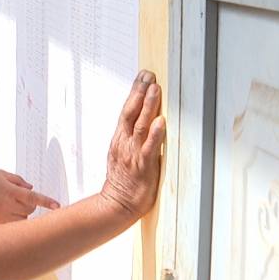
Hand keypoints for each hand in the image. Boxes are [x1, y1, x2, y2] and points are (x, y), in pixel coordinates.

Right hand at [0, 170, 59, 225]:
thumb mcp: (0, 174)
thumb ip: (17, 180)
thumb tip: (30, 187)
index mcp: (10, 191)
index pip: (33, 197)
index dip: (46, 202)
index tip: (57, 206)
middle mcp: (8, 205)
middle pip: (30, 209)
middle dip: (30, 204)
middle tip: (21, 199)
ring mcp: (3, 216)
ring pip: (23, 218)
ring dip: (23, 212)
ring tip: (12, 206)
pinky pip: (14, 225)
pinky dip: (15, 219)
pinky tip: (8, 213)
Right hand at [98, 70, 166, 219]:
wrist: (117, 205)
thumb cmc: (123, 182)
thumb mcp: (123, 155)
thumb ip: (131, 139)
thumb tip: (144, 123)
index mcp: (120, 140)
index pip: (126, 111)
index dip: (134, 93)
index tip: (142, 76)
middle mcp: (125, 143)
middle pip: (131, 113)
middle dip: (139, 92)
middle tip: (148, 74)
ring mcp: (133, 154)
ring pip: (140, 126)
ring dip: (148, 106)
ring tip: (155, 89)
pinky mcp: (143, 166)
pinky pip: (149, 148)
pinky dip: (155, 134)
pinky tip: (161, 122)